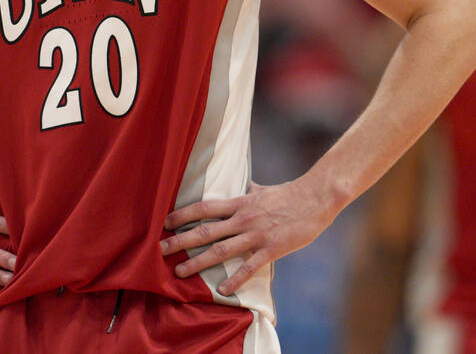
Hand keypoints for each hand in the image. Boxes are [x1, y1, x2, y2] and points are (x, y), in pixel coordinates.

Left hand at [159, 180, 334, 294]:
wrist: (315, 199)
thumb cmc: (289, 194)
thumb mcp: (263, 190)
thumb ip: (249, 190)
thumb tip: (243, 184)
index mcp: (240, 203)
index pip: (204, 207)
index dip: (183, 214)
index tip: (165, 222)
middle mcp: (243, 218)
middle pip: (205, 230)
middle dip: (180, 241)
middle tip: (160, 250)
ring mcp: (256, 234)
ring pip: (221, 250)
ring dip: (198, 262)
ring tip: (180, 273)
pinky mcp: (271, 249)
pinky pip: (249, 267)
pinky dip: (235, 280)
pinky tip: (222, 291)